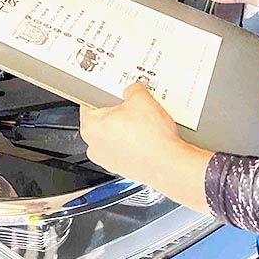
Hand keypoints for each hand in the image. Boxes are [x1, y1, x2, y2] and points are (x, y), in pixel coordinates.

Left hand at [79, 84, 211, 211]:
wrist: (168, 164)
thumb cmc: (152, 138)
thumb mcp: (141, 98)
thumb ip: (131, 89)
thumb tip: (132, 90)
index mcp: (90, 126)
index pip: (89, 102)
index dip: (104, 94)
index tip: (114, 92)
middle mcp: (94, 146)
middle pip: (102, 120)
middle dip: (117, 112)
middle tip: (134, 107)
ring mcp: (107, 160)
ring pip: (113, 136)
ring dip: (125, 128)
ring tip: (143, 124)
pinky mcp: (121, 168)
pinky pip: (123, 149)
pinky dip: (132, 143)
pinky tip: (147, 137)